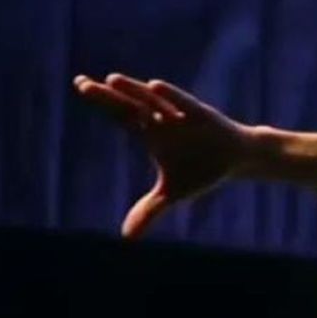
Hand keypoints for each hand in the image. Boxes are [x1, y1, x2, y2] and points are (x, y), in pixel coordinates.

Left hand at [74, 73, 249, 238]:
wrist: (236, 159)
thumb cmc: (201, 170)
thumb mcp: (172, 194)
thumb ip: (149, 211)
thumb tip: (127, 237)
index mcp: (151, 134)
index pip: (120, 115)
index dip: (102, 103)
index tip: (80, 85)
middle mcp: (161, 120)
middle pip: (128, 105)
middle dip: (107, 97)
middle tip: (80, 84)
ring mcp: (180, 115)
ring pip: (151, 101)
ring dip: (133, 90)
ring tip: (111, 80)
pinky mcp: (201, 114)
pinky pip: (183, 103)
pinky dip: (170, 96)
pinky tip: (155, 87)